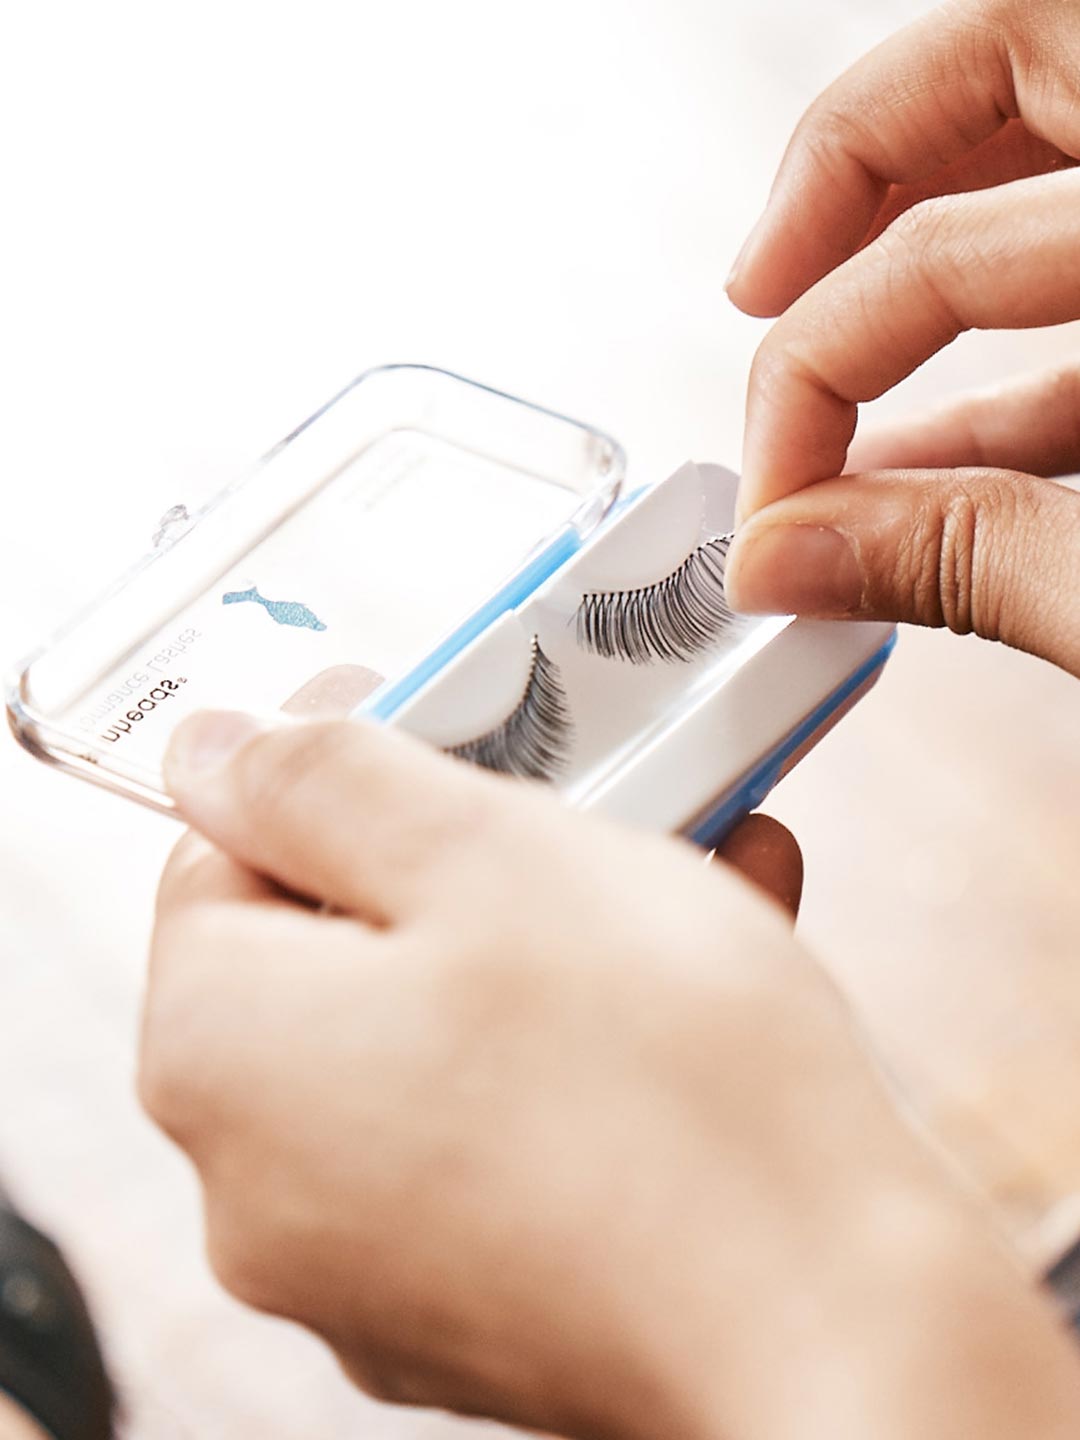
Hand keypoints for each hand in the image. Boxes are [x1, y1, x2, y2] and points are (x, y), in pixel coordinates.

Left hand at [142, 709, 1079, 1439]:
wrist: (836, 1331)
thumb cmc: (663, 1075)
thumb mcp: (482, 852)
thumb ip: (318, 781)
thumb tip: (207, 751)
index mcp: (218, 1053)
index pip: (223, 858)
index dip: (338, 774)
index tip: (446, 723)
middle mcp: (252, 1181)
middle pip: (336, 952)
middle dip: (464, 858)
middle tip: (585, 799)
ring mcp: (357, 1264)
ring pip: (431, 1036)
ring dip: (543, 941)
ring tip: (681, 876)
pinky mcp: (466, 1308)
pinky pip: (490, 1130)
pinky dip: (568, 1050)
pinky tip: (688, 997)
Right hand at [724, 0, 1079, 677]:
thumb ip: (968, 558)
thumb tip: (782, 563)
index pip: (938, 256)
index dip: (810, 389)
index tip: (766, 520)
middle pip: (1007, 59)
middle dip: (854, 171)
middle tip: (759, 286)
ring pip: (1050, 157)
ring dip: (923, 268)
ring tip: (829, 396)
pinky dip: (1015, 373)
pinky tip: (934, 466)